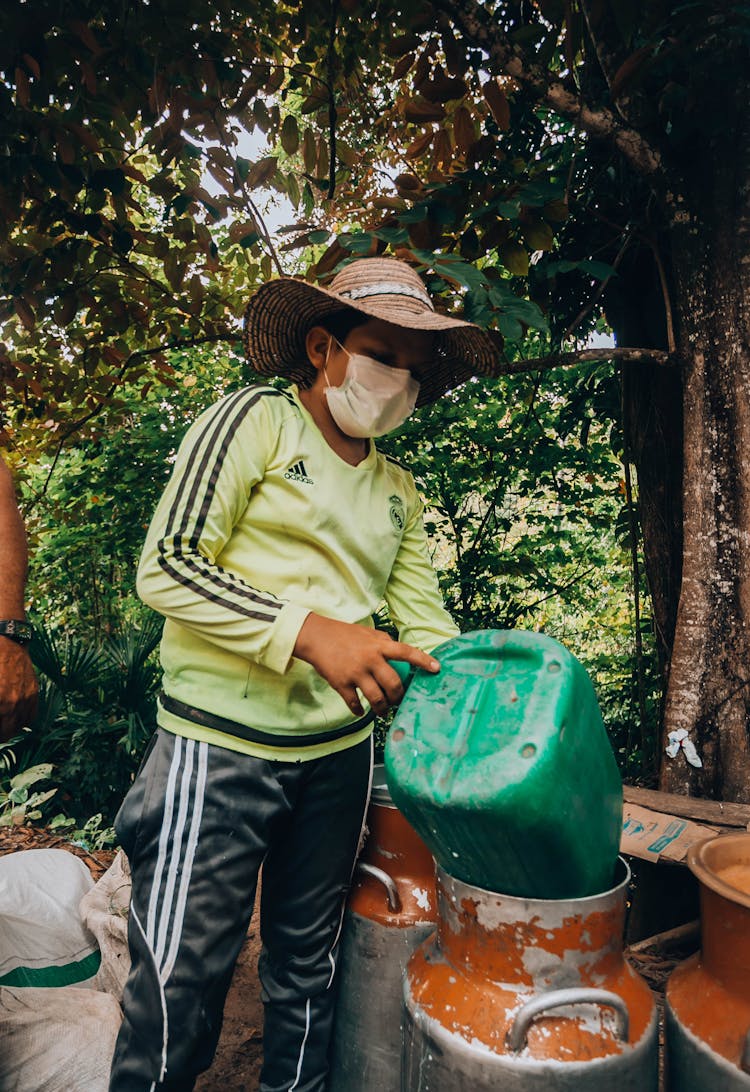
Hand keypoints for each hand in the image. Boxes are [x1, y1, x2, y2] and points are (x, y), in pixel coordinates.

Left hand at [0, 641, 38, 740]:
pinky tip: (15, 720)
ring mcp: (24, 700)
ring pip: (18, 728)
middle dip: (0, 734)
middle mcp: (12, 704)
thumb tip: (0, 712)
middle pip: (5, 734)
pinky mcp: (33, 694)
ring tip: (3, 728)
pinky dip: (22, 722)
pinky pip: (31, 717)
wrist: (8, 643)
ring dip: (9, 731)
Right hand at [293, 613, 439, 716]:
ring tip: (383, 712)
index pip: (406, 652)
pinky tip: (361, 711)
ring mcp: (356, 673)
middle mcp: (370, 659)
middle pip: (393, 684)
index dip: (423, 660)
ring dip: (382, 709)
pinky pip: (354, 704)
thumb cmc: (344, 634)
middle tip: (398, 701)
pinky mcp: (342, 683)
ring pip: (376, 698)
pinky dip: (359, 711)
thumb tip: (401, 653)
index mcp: (378, 645)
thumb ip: (384, 642)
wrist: (316, 637)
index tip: (437, 669)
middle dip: (399, 696)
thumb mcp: (367, 632)